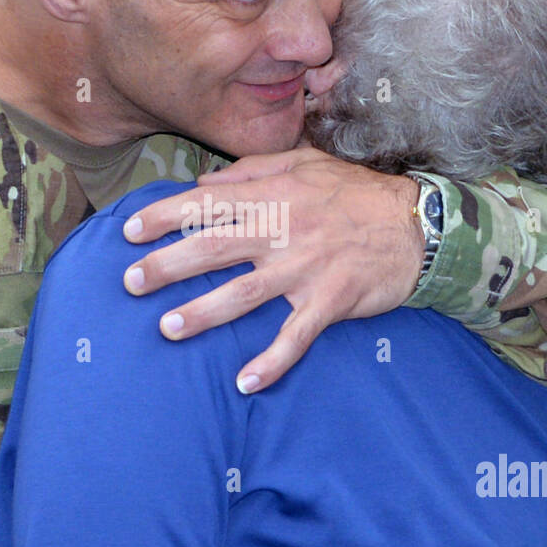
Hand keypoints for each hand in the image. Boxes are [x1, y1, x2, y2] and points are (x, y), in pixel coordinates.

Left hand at [121, 147, 423, 391]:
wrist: (418, 224)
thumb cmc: (355, 193)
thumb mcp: (304, 163)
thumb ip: (252, 170)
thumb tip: (202, 181)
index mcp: (273, 194)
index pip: (207, 202)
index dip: (164, 216)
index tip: (128, 231)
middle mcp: (284, 229)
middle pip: (214, 247)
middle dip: (168, 264)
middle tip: (130, 282)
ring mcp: (306, 267)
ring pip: (246, 292)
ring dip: (205, 312)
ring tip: (168, 328)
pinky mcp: (331, 299)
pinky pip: (297, 335)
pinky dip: (273, 361)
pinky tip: (246, 383)